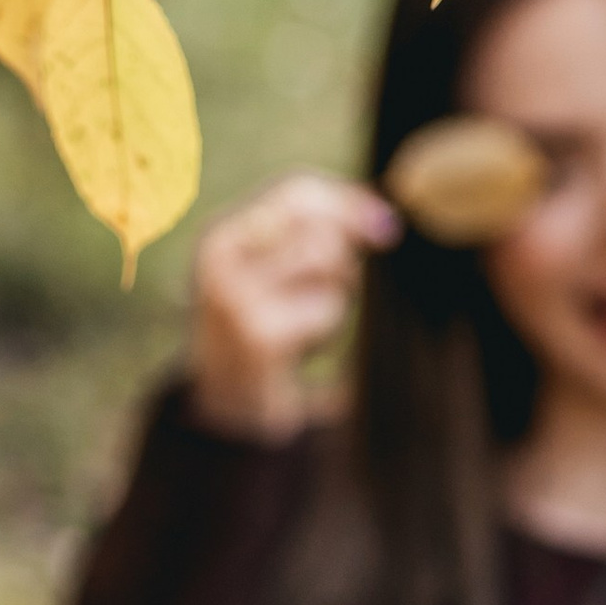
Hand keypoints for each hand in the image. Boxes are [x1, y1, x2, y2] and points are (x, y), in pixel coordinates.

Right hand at [187, 171, 399, 441]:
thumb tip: (386, 222)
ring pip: (324, 260)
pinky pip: (325, 307)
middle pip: (316, 224)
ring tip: (311, 321)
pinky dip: (327, 328)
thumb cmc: (264, 333)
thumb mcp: (275, 275)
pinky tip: (302, 349)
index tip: (386, 226)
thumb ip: (313, 236)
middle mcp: (219, 260)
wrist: (228, 411)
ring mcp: (235, 297)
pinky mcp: (259, 335)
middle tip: (333, 291)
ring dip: (336, 293)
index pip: (296, 192)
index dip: (348, 203)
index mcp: (220, 237)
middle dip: (342, 256)